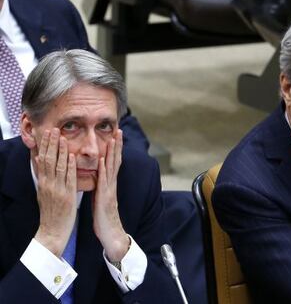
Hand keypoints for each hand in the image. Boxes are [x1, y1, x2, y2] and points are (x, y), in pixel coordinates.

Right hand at [34, 128, 76, 255]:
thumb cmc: (51, 213)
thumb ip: (45, 177)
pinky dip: (70, 167)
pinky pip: (69, 179)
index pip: (43, 160)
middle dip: (51, 144)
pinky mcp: (67, 196)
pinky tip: (71, 156)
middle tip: (53, 129)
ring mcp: (58, 190)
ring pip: (58, 167)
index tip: (47, 133)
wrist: (52, 232)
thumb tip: (41, 162)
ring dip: (61, 151)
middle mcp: (48, 184)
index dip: (45, 146)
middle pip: (49, 160)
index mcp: (43, 183)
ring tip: (62, 137)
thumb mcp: (44, 193)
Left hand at [92, 130, 128, 261]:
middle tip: (119, 130)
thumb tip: (98, 175)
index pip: (114, 162)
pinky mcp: (104, 197)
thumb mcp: (101, 197)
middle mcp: (112, 184)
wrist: (110, 233)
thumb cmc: (104, 216)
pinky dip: (104, 169)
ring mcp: (109, 190)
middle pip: (116, 160)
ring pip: (112, 167)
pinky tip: (103, 159)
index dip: (115, 148)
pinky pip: (104, 180)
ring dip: (113, 152)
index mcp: (109, 183)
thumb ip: (101, 185)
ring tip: (114, 138)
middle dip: (117, 145)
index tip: (115, 134)